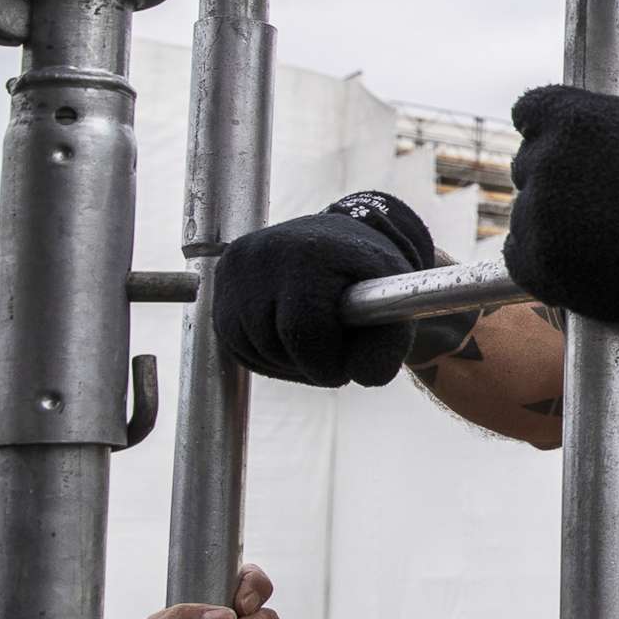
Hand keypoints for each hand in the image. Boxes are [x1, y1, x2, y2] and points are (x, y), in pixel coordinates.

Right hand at [214, 193, 431, 386]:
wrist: (339, 240)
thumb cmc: (369, 274)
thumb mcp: (396, 302)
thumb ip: (390, 344)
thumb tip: (365, 377)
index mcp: (307, 253)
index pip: (303, 331)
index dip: (325, 363)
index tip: (343, 368)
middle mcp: (262, 252)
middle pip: (273, 343)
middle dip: (306, 365)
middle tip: (331, 359)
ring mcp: (235, 266)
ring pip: (249, 346)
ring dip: (283, 362)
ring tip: (314, 346)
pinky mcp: (221, 279)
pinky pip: (232, 341)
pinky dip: (262, 353)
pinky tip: (289, 341)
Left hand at [503, 85, 618, 369]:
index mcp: (572, 118)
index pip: (529, 111)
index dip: (550, 128)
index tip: (569, 147)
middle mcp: (546, 161)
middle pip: (528, 164)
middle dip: (556, 176)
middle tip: (595, 196)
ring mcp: (539, 214)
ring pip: (526, 210)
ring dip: (551, 219)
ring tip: (596, 234)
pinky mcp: (538, 262)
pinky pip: (518, 254)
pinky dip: (541, 257)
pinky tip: (575, 258)